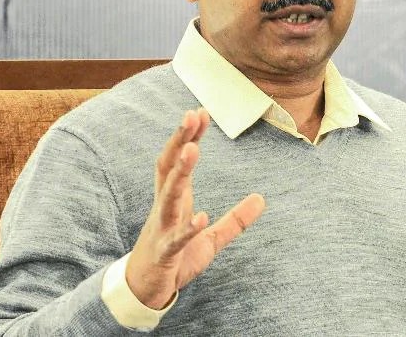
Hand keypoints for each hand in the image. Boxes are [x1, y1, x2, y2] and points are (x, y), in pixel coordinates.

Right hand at [125, 109, 265, 308]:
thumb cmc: (174, 259)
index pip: (178, 161)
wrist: (143, 292)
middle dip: (179, 142)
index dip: (188, 137)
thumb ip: (235, 220)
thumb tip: (261, 199)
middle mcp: (165, 209)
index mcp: (176, 201)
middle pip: (169, 169)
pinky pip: (176, 239)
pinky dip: (188, 228)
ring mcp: (162, 230)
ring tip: (193, 151)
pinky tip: (201, 217)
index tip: (199, 113)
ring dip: (180, 174)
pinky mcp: (165, 253)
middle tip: (190, 116)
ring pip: (169, 197)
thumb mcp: (211, 239)